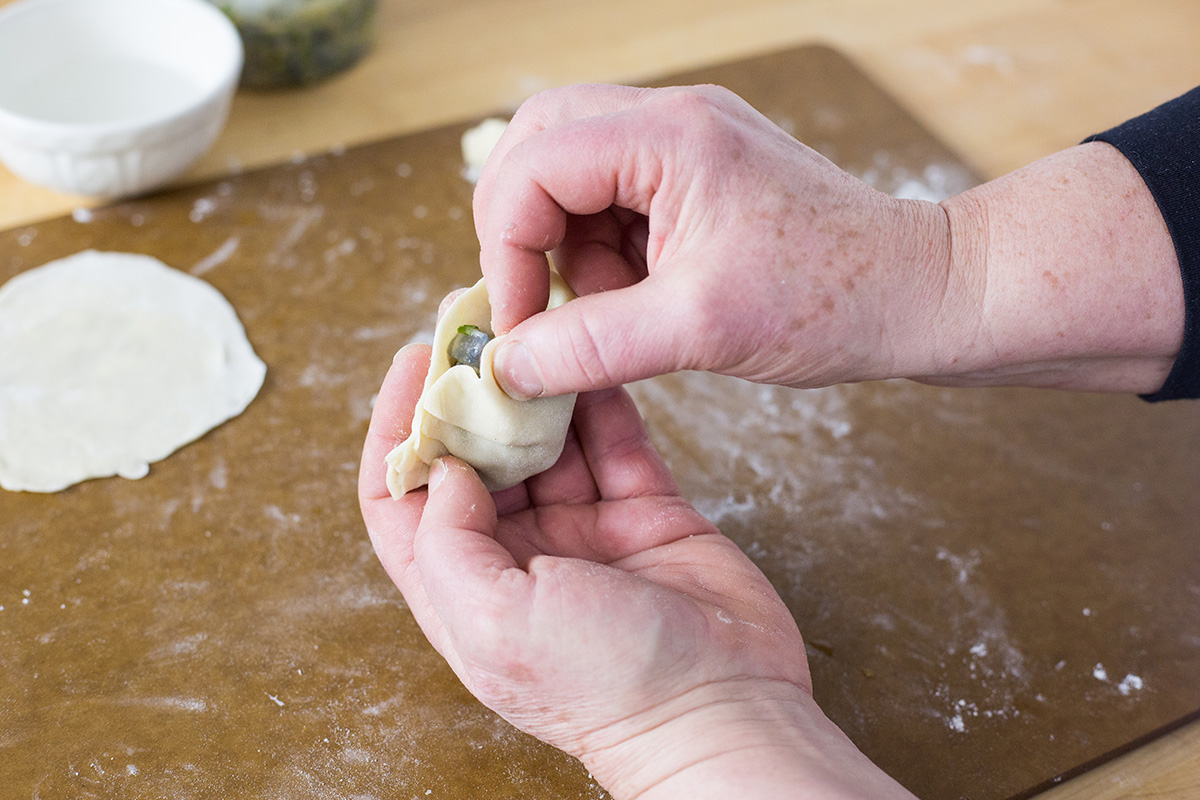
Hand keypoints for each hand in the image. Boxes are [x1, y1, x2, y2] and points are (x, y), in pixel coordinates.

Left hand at [359, 344, 916, 798]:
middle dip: (469, 392)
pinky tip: (589, 354)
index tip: (411, 365)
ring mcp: (581, 533)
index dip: (398, 429)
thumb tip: (440, 467)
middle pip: (474, 457)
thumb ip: (448, 543)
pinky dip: (599, 399)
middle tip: (475, 324)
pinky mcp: (641, 513)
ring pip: (545, 441)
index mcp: (466, 590)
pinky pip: (613, 442)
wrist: (724, 708)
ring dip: (534, 387)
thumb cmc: (607, 687)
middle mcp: (517, 557)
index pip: (404, 499)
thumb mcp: (496, 623)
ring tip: (531, 325)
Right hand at [471, 83, 956, 398]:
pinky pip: (611, 201)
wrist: (921, 294)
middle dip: (523, 231)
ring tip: (615, 305)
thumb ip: (592, 346)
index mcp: (669, 135)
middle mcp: (670, 120)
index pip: (531, 165)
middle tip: (540, 301)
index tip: (521, 323)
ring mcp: (684, 144)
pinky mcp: (695, 177)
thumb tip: (510, 368)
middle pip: (538, 146)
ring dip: (565, 247)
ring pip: (568, 174)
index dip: (505, 247)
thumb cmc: (834, 299)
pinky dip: (603, 254)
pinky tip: (642, 298)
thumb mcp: (700, 329)